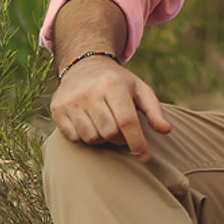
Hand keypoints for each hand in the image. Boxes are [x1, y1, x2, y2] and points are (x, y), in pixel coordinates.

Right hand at [50, 55, 172, 159]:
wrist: (84, 66)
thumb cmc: (118, 82)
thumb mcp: (139, 89)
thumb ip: (154, 110)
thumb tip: (166, 130)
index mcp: (113, 85)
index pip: (126, 121)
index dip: (137, 142)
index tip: (144, 157)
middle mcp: (89, 92)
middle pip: (109, 133)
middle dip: (120, 138)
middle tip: (122, 131)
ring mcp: (71, 101)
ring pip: (91, 138)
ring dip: (102, 139)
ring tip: (106, 125)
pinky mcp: (57, 109)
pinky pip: (74, 138)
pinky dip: (85, 137)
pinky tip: (90, 124)